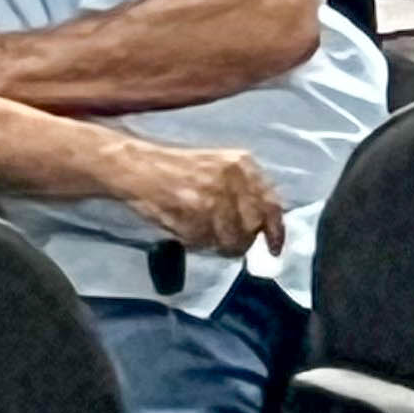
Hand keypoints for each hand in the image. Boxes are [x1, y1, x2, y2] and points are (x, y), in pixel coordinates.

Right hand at [109, 141, 286, 257]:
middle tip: (228, 243)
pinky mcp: (192, 211)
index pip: (271, 204)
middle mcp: (233, 178)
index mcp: (243, 163)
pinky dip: (198, 243)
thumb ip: (245, 192)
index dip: (275, 231)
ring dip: (219, 245)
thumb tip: (264, 226)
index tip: (274, 249)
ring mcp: (213, 195)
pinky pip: (205, 241)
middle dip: (242, 241)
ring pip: (230, 239)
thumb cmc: (179, 169)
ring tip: (203, 235)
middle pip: (252, 226)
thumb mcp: (220, 168)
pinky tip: (186, 229)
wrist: (138, 168)